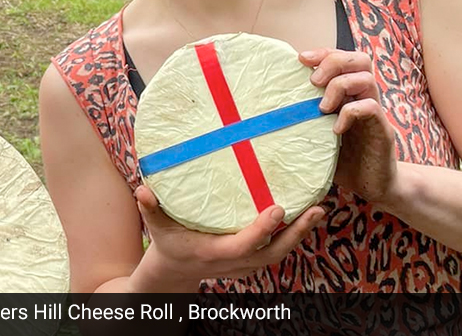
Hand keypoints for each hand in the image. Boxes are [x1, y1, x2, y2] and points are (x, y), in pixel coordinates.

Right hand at [131, 186, 323, 288]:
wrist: (175, 272)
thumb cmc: (168, 244)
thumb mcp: (157, 227)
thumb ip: (151, 209)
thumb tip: (142, 190)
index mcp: (214, 253)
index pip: (243, 245)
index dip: (262, 230)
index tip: (278, 209)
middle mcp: (234, 262)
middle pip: (273, 253)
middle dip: (297, 233)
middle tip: (317, 209)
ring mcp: (245, 265)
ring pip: (280, 253)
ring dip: (301, 233)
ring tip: (319, 210)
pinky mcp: (251, 261)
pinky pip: (277, 250)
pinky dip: (294, 236)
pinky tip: (306, 216)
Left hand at [302, 48, 397, 203]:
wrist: (371, 184)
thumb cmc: (341, 158)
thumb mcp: (316, 134)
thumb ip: (301, 119)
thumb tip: (261, 114)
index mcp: (349, 93)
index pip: (342, 57)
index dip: (323, 53)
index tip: (301, 59)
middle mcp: (364, 97)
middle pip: (360, 59)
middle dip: (334, 62)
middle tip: (313, 82)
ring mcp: (375, 112)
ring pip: (367, 78)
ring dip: (340, 86)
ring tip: (322, 108)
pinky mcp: (383, 130)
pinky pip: (372, 108)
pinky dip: (350, 112)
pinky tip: (335, 129)